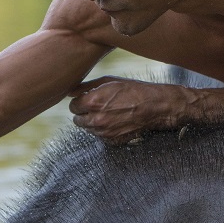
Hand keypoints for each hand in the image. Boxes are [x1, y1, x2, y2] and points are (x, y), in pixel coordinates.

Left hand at [68, 78, 192, 142]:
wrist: (154, 106)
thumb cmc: (132, 90)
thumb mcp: (108, 81)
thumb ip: (86, 86)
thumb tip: (70, 91)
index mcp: (92, 102)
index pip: (73, 106)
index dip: (80, 102)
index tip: (88, 99)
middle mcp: (95, 119)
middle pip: (77, 120)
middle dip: (84, 113)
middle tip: (97, 107)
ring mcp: (103, 132)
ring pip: (88, 129)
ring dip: (93, 122)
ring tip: (108, 113)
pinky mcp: (111, 141)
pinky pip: (99, 136)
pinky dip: (103, 130)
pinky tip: (114, 121)